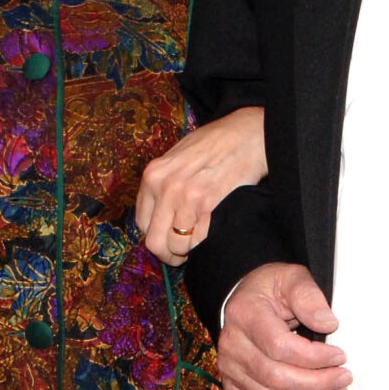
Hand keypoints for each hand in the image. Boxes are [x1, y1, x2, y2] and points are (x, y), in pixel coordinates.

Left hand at [136, 107, 265, 263]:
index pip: (142, 224)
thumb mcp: (177, 157)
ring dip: (187, 251)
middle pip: (155, 242)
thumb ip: (163, 185)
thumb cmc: (214, 144)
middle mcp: (166, 187)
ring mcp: (187, 197)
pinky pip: (199, 241)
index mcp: (153, 175)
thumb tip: (157, 219)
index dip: (156, 236)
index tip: (168, 239)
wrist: (246, 135)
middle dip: (168, 253)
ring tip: (196, 244)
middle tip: (181, 254)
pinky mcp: (210, 205)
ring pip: (177, 246)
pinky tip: (209, 236)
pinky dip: (203, 246)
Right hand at [218, 263, 347, 389]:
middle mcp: (232, 346)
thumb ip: (309, 296)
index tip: (341, 355)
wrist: (243, 302)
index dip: (314, 357)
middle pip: (275, 378)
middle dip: (317, 384)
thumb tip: (329, 323)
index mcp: (245, 315)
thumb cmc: (272, 290)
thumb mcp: (292, 278)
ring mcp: (230, 371)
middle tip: (345, 378)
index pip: (280, 347)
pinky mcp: (235, 388)